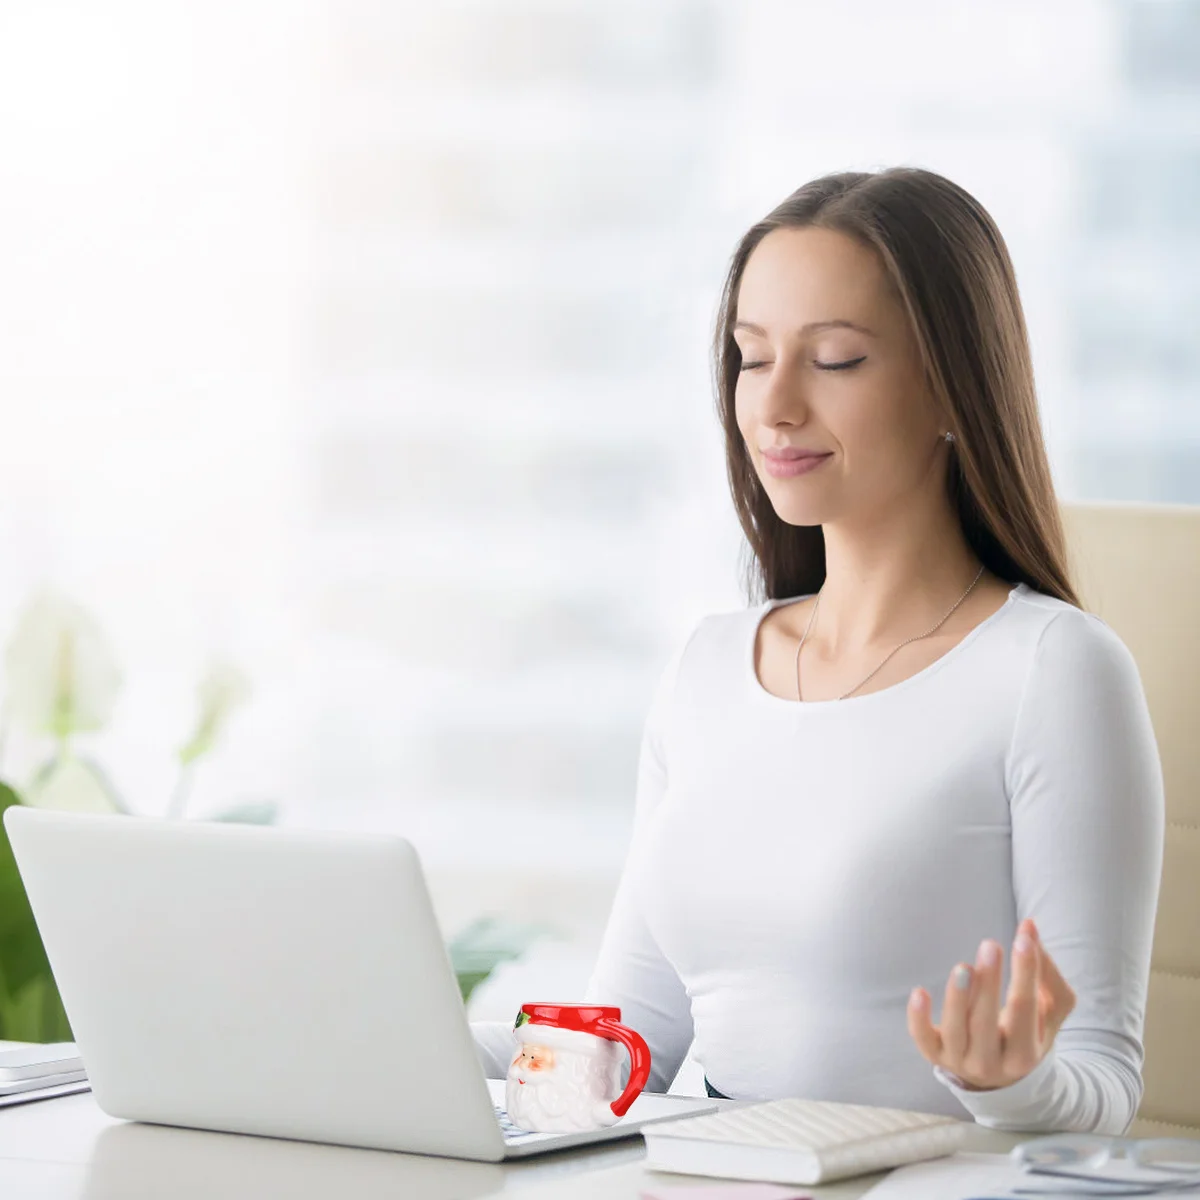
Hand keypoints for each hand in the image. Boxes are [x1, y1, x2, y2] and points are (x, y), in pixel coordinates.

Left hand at [906, 917, 1076, 1090]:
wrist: (1000, 1075)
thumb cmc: (1025, 1030)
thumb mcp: (1048, 1011)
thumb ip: (1046, 974)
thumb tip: (1029, 929)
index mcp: (1026, 1053)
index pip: (1026, 1009)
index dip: (1026, 973)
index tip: (1024, 938)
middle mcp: (993, 1063)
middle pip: (987, 1023)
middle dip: (989, 983)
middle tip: (990, 945)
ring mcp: (961, 1061)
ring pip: (956, 1030)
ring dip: (957, 997)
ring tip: (963, 966)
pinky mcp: (935, 1055)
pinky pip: (923, 1039)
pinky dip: (918, 1018)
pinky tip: (920, 992)